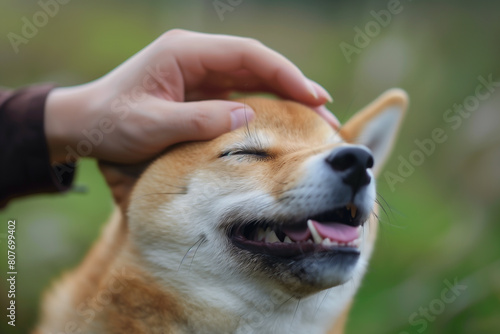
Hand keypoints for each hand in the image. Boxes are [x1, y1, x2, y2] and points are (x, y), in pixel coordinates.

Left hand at [45, 29, 336, 163]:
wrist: (86, 125)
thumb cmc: (111, 122)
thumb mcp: (151, 125)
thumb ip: (198, 120)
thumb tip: (246, 116)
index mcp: (185, 52)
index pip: (247, 54)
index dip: (284, 73)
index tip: (313, 96)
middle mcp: (199, 57)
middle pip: (258, 65)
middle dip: (294, 87)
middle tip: (327, 115)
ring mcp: (202, 75)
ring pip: (254, 81)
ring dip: (286, 99)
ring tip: (317, 122)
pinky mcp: (203, 94)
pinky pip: (242, 97)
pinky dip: (266, 109)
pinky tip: (285, 124)